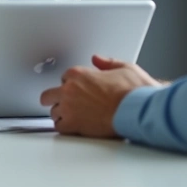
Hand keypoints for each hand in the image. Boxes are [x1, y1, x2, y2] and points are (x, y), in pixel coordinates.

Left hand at [39, 55, 160, 137]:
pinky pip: (59, 127)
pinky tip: (73, 127)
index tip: (78, 88)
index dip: (72, 83)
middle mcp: (69, 90)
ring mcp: (69, 108)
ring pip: (53, 112)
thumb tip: (98, 59)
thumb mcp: (124, 67)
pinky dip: (65, 127)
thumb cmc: (133, 91)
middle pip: (49, 95)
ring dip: (61, 114)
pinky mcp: (73, 124)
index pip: (64, 77)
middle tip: (64, 102)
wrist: (138, 110)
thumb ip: (107, 63)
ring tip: (72, 116)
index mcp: (79, 74)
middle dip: (55, 98)